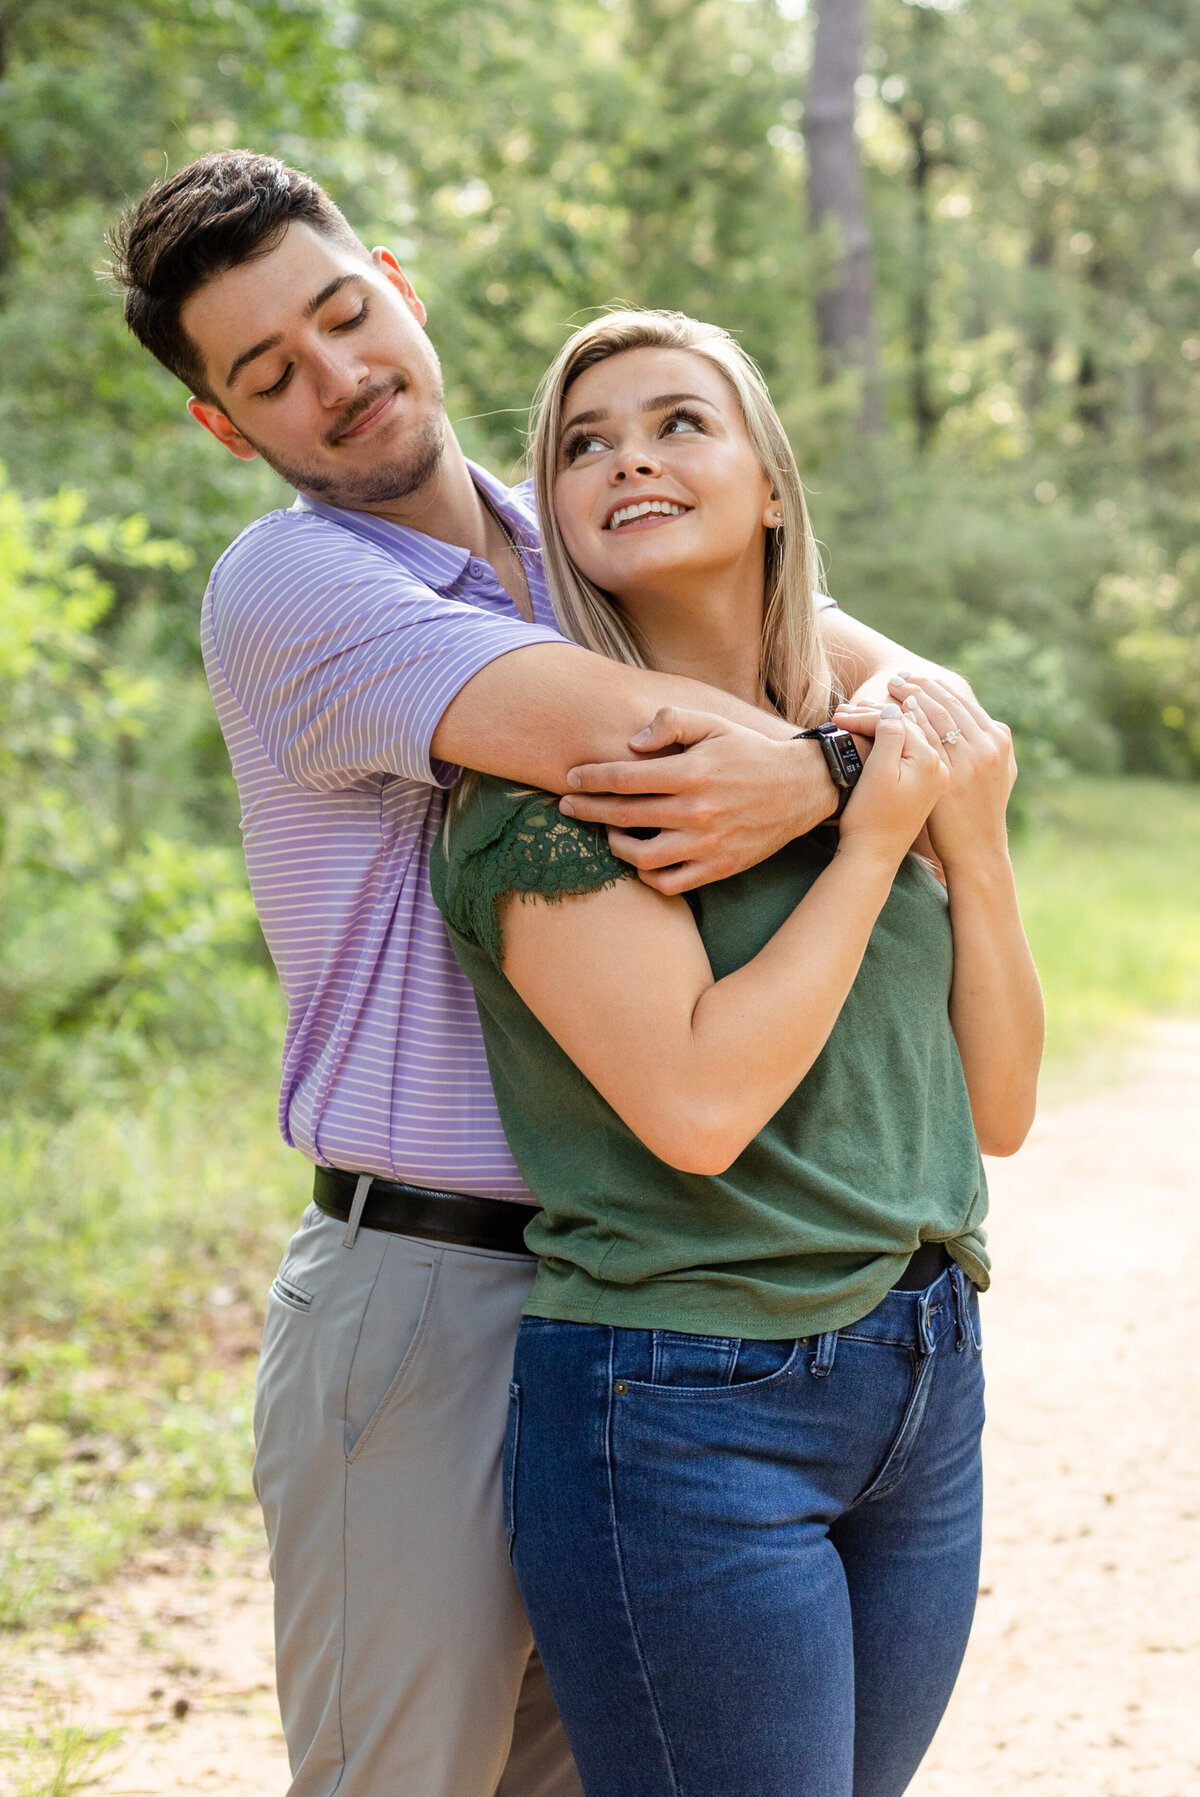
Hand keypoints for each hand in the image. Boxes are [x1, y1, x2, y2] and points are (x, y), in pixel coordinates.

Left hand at [558, 706, 840, 893]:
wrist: (801, 788)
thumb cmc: (750, 752)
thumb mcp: (715, 723)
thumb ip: (672, 721)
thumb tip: (634, 742)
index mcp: (692, 773)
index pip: (625, 778)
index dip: (590, 780)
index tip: (570, 779)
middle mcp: (696, 811)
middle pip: (623, 816)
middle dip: (587, 810)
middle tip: (566, 806)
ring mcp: (707, 844)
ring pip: (641, 856)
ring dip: (615, 845)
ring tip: (607, 833)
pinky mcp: (718, 867)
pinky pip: (669, 882)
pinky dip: (647, 874)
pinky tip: (640, 860)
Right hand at [837, 705, 947, 864]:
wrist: (873, 857)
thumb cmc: (870, 818)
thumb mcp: (877, 773)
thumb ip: (889, 737)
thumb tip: (893, 709)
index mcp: (931, 761)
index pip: (899, 723)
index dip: (867, 716)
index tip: (839, 715)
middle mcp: (940, 768)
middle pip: (909, 727)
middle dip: (875, 716)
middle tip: (843, 711)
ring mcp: (935, 778)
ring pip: (910, 738)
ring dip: (884, 725)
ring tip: (854, 717)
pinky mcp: (926, 787)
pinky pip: (913, 752)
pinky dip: (894, 740)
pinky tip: (878, 733)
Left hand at [886, 673, 1016, 869]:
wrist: (976, 848)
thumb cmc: (981, 813)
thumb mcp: (1000, 774)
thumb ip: (990, 747)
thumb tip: (986, 724)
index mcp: (998, 740)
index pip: (964, 703)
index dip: (938, 687)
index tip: (918, 677)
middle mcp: (987, 746)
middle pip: (949, 703)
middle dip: (922, 685)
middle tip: (899, 675)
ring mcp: (969, 760)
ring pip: (936, 716)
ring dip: (913, 696)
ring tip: (893, 686)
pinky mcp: (949, 775)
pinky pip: (926, 739)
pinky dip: (911, 721)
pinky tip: (896, 712)